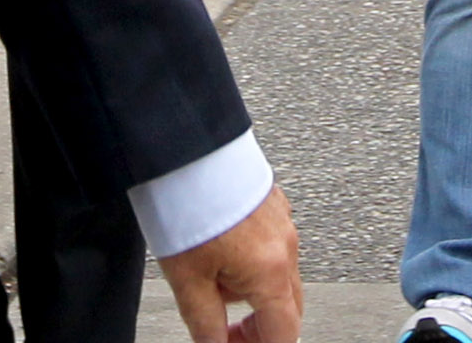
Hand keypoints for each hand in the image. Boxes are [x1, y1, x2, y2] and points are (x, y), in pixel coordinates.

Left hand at [160, 184, 301, 340]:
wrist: (184, 147)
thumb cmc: (188, 204)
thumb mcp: (188, 281)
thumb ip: (206, 324)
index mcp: (271, 271)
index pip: (284, 334)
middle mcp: (286, 246)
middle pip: (287, 307)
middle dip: (260, 328)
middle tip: (224, 334)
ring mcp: (281, 221)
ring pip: (279, 275)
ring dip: (254, 294)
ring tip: (212, 283)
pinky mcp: (271, 202)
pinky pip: (273, 245)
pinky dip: (253, 262)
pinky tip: (219, 252)